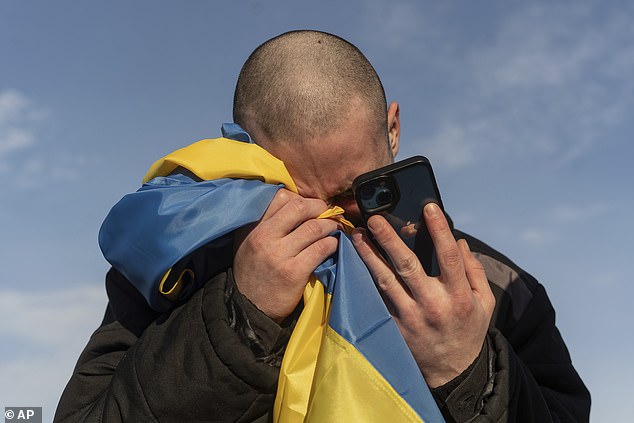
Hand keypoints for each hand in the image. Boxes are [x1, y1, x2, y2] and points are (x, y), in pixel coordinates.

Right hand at [233, 189, 339, 322]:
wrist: (249, 308)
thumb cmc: (252, 272)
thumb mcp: (248, 241)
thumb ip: (266, 222)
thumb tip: (295, 202)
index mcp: (253, 226)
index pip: (281, 197)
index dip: (301, 198)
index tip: (310, 207)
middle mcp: (263, 237)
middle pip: (300, 207)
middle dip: (319, 207)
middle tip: (328, 213)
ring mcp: (279, 254)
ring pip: (314, 227)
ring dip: (330, 226)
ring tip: (334, 228)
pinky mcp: (294, 272)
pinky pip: (321, 248)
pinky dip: (332, 244)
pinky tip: (332, 246)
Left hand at [351, 203, 494, 387]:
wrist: (452, 373)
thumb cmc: (468, 331)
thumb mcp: (484, 303)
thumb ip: (474, 271)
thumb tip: (460, 242)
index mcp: (458, 296)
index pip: (448, 257)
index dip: (439, 230)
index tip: (428, 207)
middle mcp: (432, 305)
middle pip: (407, 266)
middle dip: (389, 239)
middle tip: (375, 218)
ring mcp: (410, 317)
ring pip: (385, 280)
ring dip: (369, 255)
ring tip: (357, 234)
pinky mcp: (394, 326)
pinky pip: (376, 298)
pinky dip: (365, 278)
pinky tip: (355, 261)